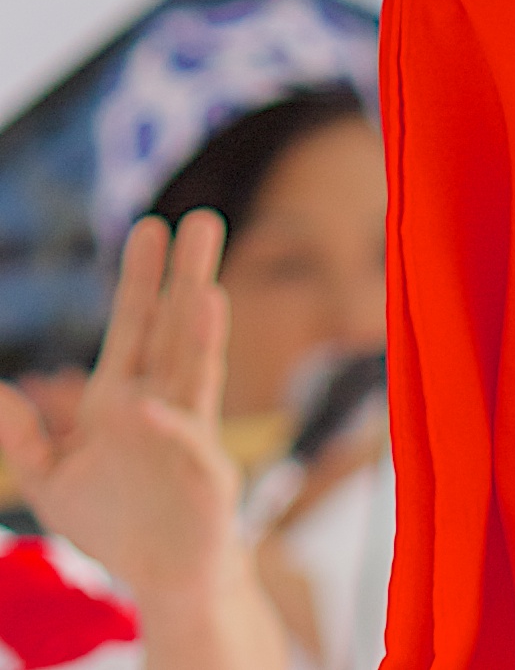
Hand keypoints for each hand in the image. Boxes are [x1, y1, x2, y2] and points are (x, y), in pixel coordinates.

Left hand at [0, 214, 286, 669]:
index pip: (135, 327)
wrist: (168, 573)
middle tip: (197, 221)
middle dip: (183, 277)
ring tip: (206, 288)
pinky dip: (165, 426)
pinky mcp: (198, 476)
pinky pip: (177, 446)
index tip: (150, 227)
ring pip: (192, 373)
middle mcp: (161, 405)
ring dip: (198, 333)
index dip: (141, 279)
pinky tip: (145, 405)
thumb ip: (26, 436)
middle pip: (173, 331)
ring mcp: (183, 436)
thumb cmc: (118, 523)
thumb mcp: (53, 480)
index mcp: (123, 401)